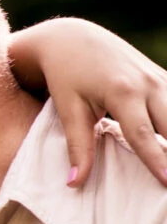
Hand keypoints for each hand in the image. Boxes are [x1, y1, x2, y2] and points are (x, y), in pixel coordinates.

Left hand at [10, 17, 166, 186]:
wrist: (73, 40)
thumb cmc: (66, 76)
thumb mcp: (68, 109)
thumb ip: (77, 146)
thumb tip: (75, 183)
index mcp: (122, 91)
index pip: (142, 134)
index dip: (157, 160)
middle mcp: (148, 83)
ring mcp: (160, 78)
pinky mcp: (164, 77)